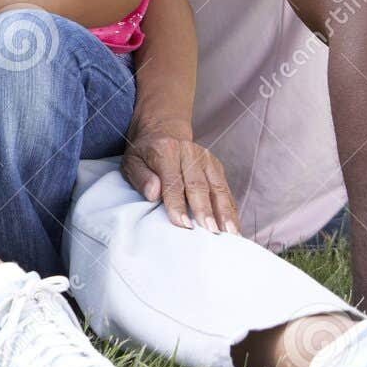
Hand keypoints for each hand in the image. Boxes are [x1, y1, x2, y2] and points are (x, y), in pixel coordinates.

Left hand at [121, 125, 240, 234]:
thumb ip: (140, 177)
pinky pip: (225, 189)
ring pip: (217, 188)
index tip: (183, 224)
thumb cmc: (144, 155)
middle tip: (210, 231)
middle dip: (204, 210)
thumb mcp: (132, 163)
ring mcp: (206, 159)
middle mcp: (189, 153)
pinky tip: (234, 226)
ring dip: (224, 212)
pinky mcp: (216, 166)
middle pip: (198, 185)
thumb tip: (154, 193)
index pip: (172, 181)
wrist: (162, 133)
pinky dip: (230, 209)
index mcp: (166, 151)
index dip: (177, 204)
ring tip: (229, 233)